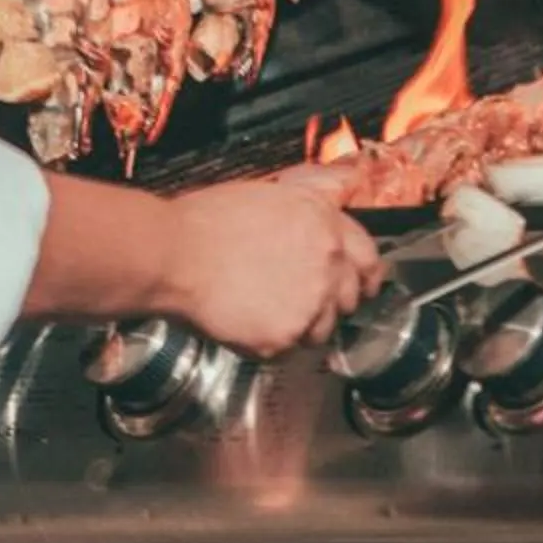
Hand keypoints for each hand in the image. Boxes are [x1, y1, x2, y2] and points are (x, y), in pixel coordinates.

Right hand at [163, 168, 383, 357]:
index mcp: (325, 223)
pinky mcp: (284, 337)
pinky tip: (246, 321)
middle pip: (349, 299)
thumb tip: (337, 196)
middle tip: (299, 301)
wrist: (173, 254)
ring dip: (301, 326)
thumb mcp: (270, 193)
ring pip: (321, 330)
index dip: (364, 274)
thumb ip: (311, 202)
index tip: (362, 285)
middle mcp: (327, 262)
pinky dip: (271, 342)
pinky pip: (288, 349)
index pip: (368, 256)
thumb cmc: (206, 222)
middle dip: (330, 303)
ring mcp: (309, 303)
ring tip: (264, 311)